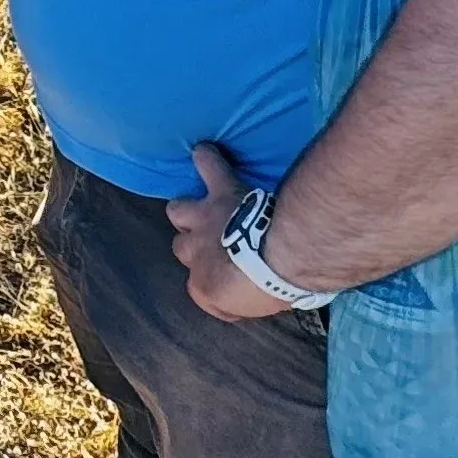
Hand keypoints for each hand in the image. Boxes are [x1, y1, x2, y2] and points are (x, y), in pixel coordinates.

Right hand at [169, 142, 294, 322]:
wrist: (280, 255)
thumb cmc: (273, 287)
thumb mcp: (256, 305)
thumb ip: (244, 299)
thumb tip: (248, 295)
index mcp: (204, 286)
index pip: (201, 292)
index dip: (218, 290)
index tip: (238, 290)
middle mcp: (194, 252)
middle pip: (181, 248)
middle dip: (194, 246)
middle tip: (217, 246)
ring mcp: (205, 219)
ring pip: (178, 210)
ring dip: (189, 211)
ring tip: (204, 207)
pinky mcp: (223, 192)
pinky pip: (209, 168)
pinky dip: (207, 161)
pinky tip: (204, 152)